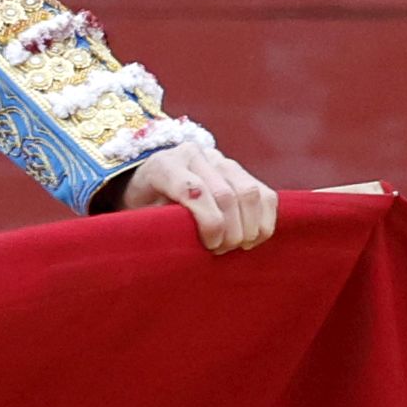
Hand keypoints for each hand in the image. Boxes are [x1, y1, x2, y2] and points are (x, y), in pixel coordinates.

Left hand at [116, 139, 280, 253]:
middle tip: (221, 251)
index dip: (209, 223)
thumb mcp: (140, 215)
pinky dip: (265, 220)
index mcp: (164, 165)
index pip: (194, 190)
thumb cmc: (143, 205)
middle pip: (227, 194)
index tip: (209, 246)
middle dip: (231, 231)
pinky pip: (266, 194)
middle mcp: (194, 155)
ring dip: (251, 228)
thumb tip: (188, 244)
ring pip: (251, 193)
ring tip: (238, 246)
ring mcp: (220, 159)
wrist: (151, 181)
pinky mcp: (240, 169)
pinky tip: (252, 237)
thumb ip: (161, 225)